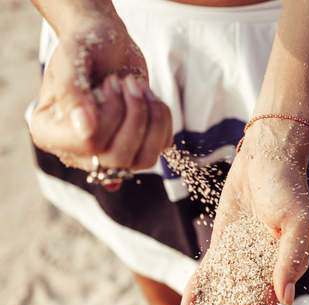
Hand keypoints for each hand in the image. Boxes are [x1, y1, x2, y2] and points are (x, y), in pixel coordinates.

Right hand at [30, 15, 171, 170]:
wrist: (106, 43)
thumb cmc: (84, 46)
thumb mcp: (72, 59)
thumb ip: (71, 91)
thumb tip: (85, 128)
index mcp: (51, 133)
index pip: (88, 144)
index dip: (108, 115)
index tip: (108, 83)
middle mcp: (79, 152)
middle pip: (117, 158)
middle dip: (132, 115)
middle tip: (125, 82)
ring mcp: (109, 154)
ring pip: (143, 160)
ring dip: (150, 118)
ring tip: (137, 87)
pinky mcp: (136, 148)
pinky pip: (160, 148)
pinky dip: (162, 118)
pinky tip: (148, 95)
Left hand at [180, 119, 308, 304]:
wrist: (267, 158)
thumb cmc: (288, 188)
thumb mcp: (296, 222)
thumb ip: (291, 259)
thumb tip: (285, 300)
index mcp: (282, 269)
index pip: (259, 303)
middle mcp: (262, 269)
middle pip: (236, 304)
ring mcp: (242, 258)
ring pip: (221, 294)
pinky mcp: (225, 246)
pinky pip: (210, 273)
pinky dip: (198, 289)